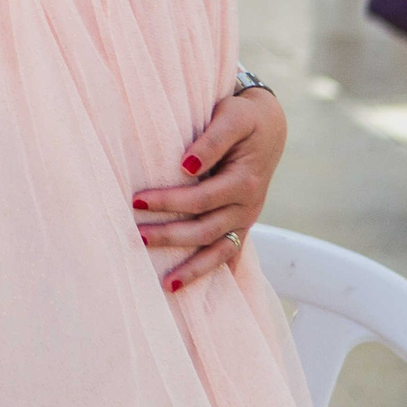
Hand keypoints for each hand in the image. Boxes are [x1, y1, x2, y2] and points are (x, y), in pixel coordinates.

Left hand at [131, 83, 285, 290]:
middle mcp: (247, 206)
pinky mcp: (242, 224)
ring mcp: (246, 219)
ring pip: (219, 251)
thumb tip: (186, 166)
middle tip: (137, 236)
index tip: (137, 200)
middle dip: (171, 236)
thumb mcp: (231, 118)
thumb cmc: (244, 118)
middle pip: (205, 230)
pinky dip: (211, 271)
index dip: (169, 201)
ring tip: (165, 285)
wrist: (269, 125)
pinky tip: (191, 287)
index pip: (200, 199)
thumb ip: (211, 141)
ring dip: (193, 269)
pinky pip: (228, 253)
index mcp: (244, 182)